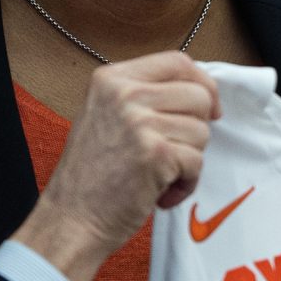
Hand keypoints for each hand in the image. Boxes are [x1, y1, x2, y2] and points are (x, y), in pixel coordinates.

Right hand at [15, 51, 218, 280]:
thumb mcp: (107, 117)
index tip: (209, 107)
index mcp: (112, 79)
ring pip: (201, 131)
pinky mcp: (155, 153)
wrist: (71, 219)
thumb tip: (199, 92)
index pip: (177, 61)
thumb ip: (144, 97)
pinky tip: (160, 193)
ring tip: (159, 176)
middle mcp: (124, 93)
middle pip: (197, 96)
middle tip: (174, 153)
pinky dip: (185, 184)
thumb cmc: (91, 177)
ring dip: (189, 160)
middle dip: (197, 129)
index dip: (202, 84)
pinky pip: (196, 162)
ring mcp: (139, 121)